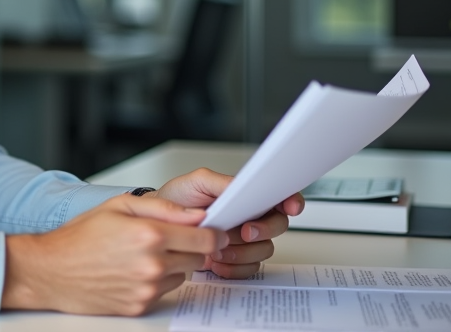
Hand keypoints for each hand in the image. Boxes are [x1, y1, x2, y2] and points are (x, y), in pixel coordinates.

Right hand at [1, 193, 226, 315]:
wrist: (51, 270)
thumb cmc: (80, 236)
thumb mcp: (118, 206)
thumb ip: (162, 207)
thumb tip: (196, 214)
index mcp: (149, 234)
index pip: (205, 239)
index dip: (212, 233)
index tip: (211, 231)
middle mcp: (152, 264)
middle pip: (198, 258)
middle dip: (190, 247)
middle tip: (168, 238)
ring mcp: (147, 289)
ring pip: (183, 276)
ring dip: (173, 265)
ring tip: (142, 254)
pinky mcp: (140, 306)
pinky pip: (164, 292)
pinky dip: (156, 281)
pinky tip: (132, 270)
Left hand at [150, 168, 304, 278]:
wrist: (158, 223)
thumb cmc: (178, 199)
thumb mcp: (198, 182)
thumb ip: (223, 182)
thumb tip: (244, 187)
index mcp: (246, 196)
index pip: (279, 197)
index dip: (292, 201)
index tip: (290, 206)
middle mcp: (250, 218)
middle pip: (277, 226)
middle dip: (263, 229)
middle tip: (243, 231)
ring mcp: (244, 241)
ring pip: (264, 250)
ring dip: (243, 251)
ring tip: (218, 248)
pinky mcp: (236, 260)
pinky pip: (249, 269)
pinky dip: (234, 267)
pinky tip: (217, 262)